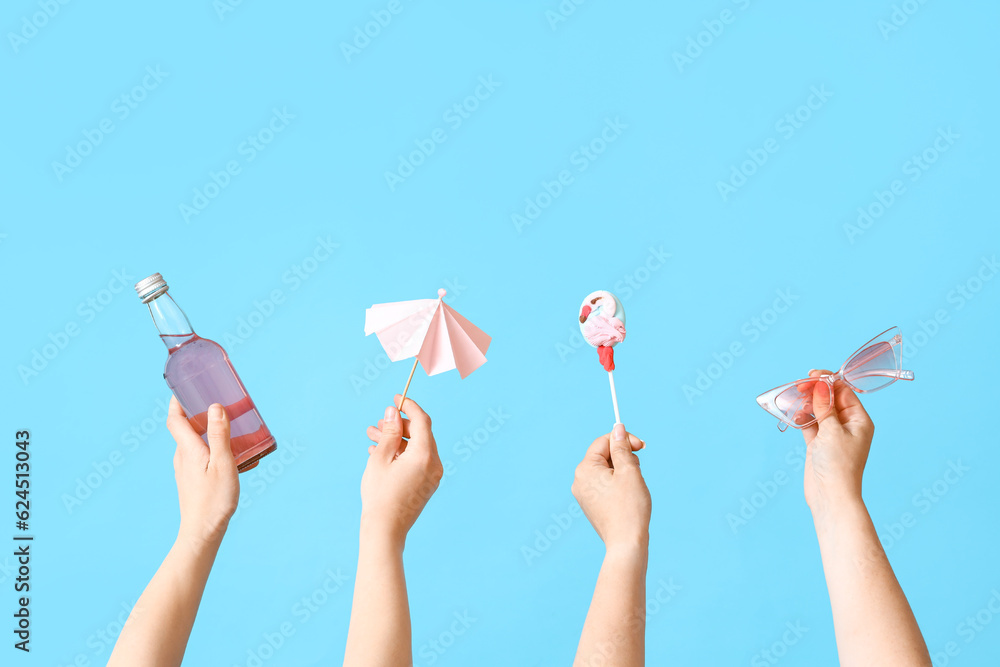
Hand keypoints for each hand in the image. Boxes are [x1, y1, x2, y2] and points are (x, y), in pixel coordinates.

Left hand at [166, 397, 239, 547]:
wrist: (203, 532)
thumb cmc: (214, 499)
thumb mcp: (223, 463)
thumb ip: (219, 434)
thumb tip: (214, 406)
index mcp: (188, 449)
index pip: (174, 418)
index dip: (177, 401)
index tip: (185, 388)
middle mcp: (182, 457)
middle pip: (185, 428)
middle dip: (198, 413)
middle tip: (217, 402)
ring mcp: (186, 469)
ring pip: (194, 442)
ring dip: (208, 431)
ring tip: (230, 427)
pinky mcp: (192, 480)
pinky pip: (200, 456)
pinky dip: (212, 447)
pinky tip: (230, 455)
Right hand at [363, 395, 442, 545]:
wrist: (385, 530)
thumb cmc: (380, 494)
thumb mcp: (380, 458)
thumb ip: (389, 432)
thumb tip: (393, 412)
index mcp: (425, 455)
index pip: (422, 420)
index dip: (409, 406)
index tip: (396, 398)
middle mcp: (434, 464)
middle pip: (421, 434)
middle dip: (398, 426)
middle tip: (377, 424)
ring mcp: (433, 476)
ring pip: (417, 447)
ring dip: (397, 440)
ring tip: (372, 437)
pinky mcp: (427, 484)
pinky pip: (417, 461)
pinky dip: (402, 454)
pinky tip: (380, 453)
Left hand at [572, 424, 649, 551]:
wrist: (627, 544)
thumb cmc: (630, 507)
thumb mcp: (629, 471)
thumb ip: (622, 447)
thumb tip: (618, 428)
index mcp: (585, 469)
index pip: (603, 442)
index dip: (623, 440)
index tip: (642, 446)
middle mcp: (579, 480)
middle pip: (603, 455)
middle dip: (623, 457)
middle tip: (638, 469)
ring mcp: (584, 494)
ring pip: (605, 470)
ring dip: (622, 470)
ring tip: (634, 485)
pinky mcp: (591, 505)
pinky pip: (604, 485)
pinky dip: (618, 484)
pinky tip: (629, 495)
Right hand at [800, 369, 874, 514]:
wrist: (831, 496)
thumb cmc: (839, 465)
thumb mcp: (832, 430)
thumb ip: (824, 406)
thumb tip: (821, 384)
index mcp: (859, 420)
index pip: (844, 392)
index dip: (828, 381)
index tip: (812, 375)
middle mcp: (847, 425)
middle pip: (830, 399)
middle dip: (815, 391)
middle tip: (799, 386)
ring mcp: (832, 434)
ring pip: (818, 410)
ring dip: (807, 403)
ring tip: (794, 398)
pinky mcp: (818, 444)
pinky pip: (809, 424)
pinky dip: (801, 417)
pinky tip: (794, 413)